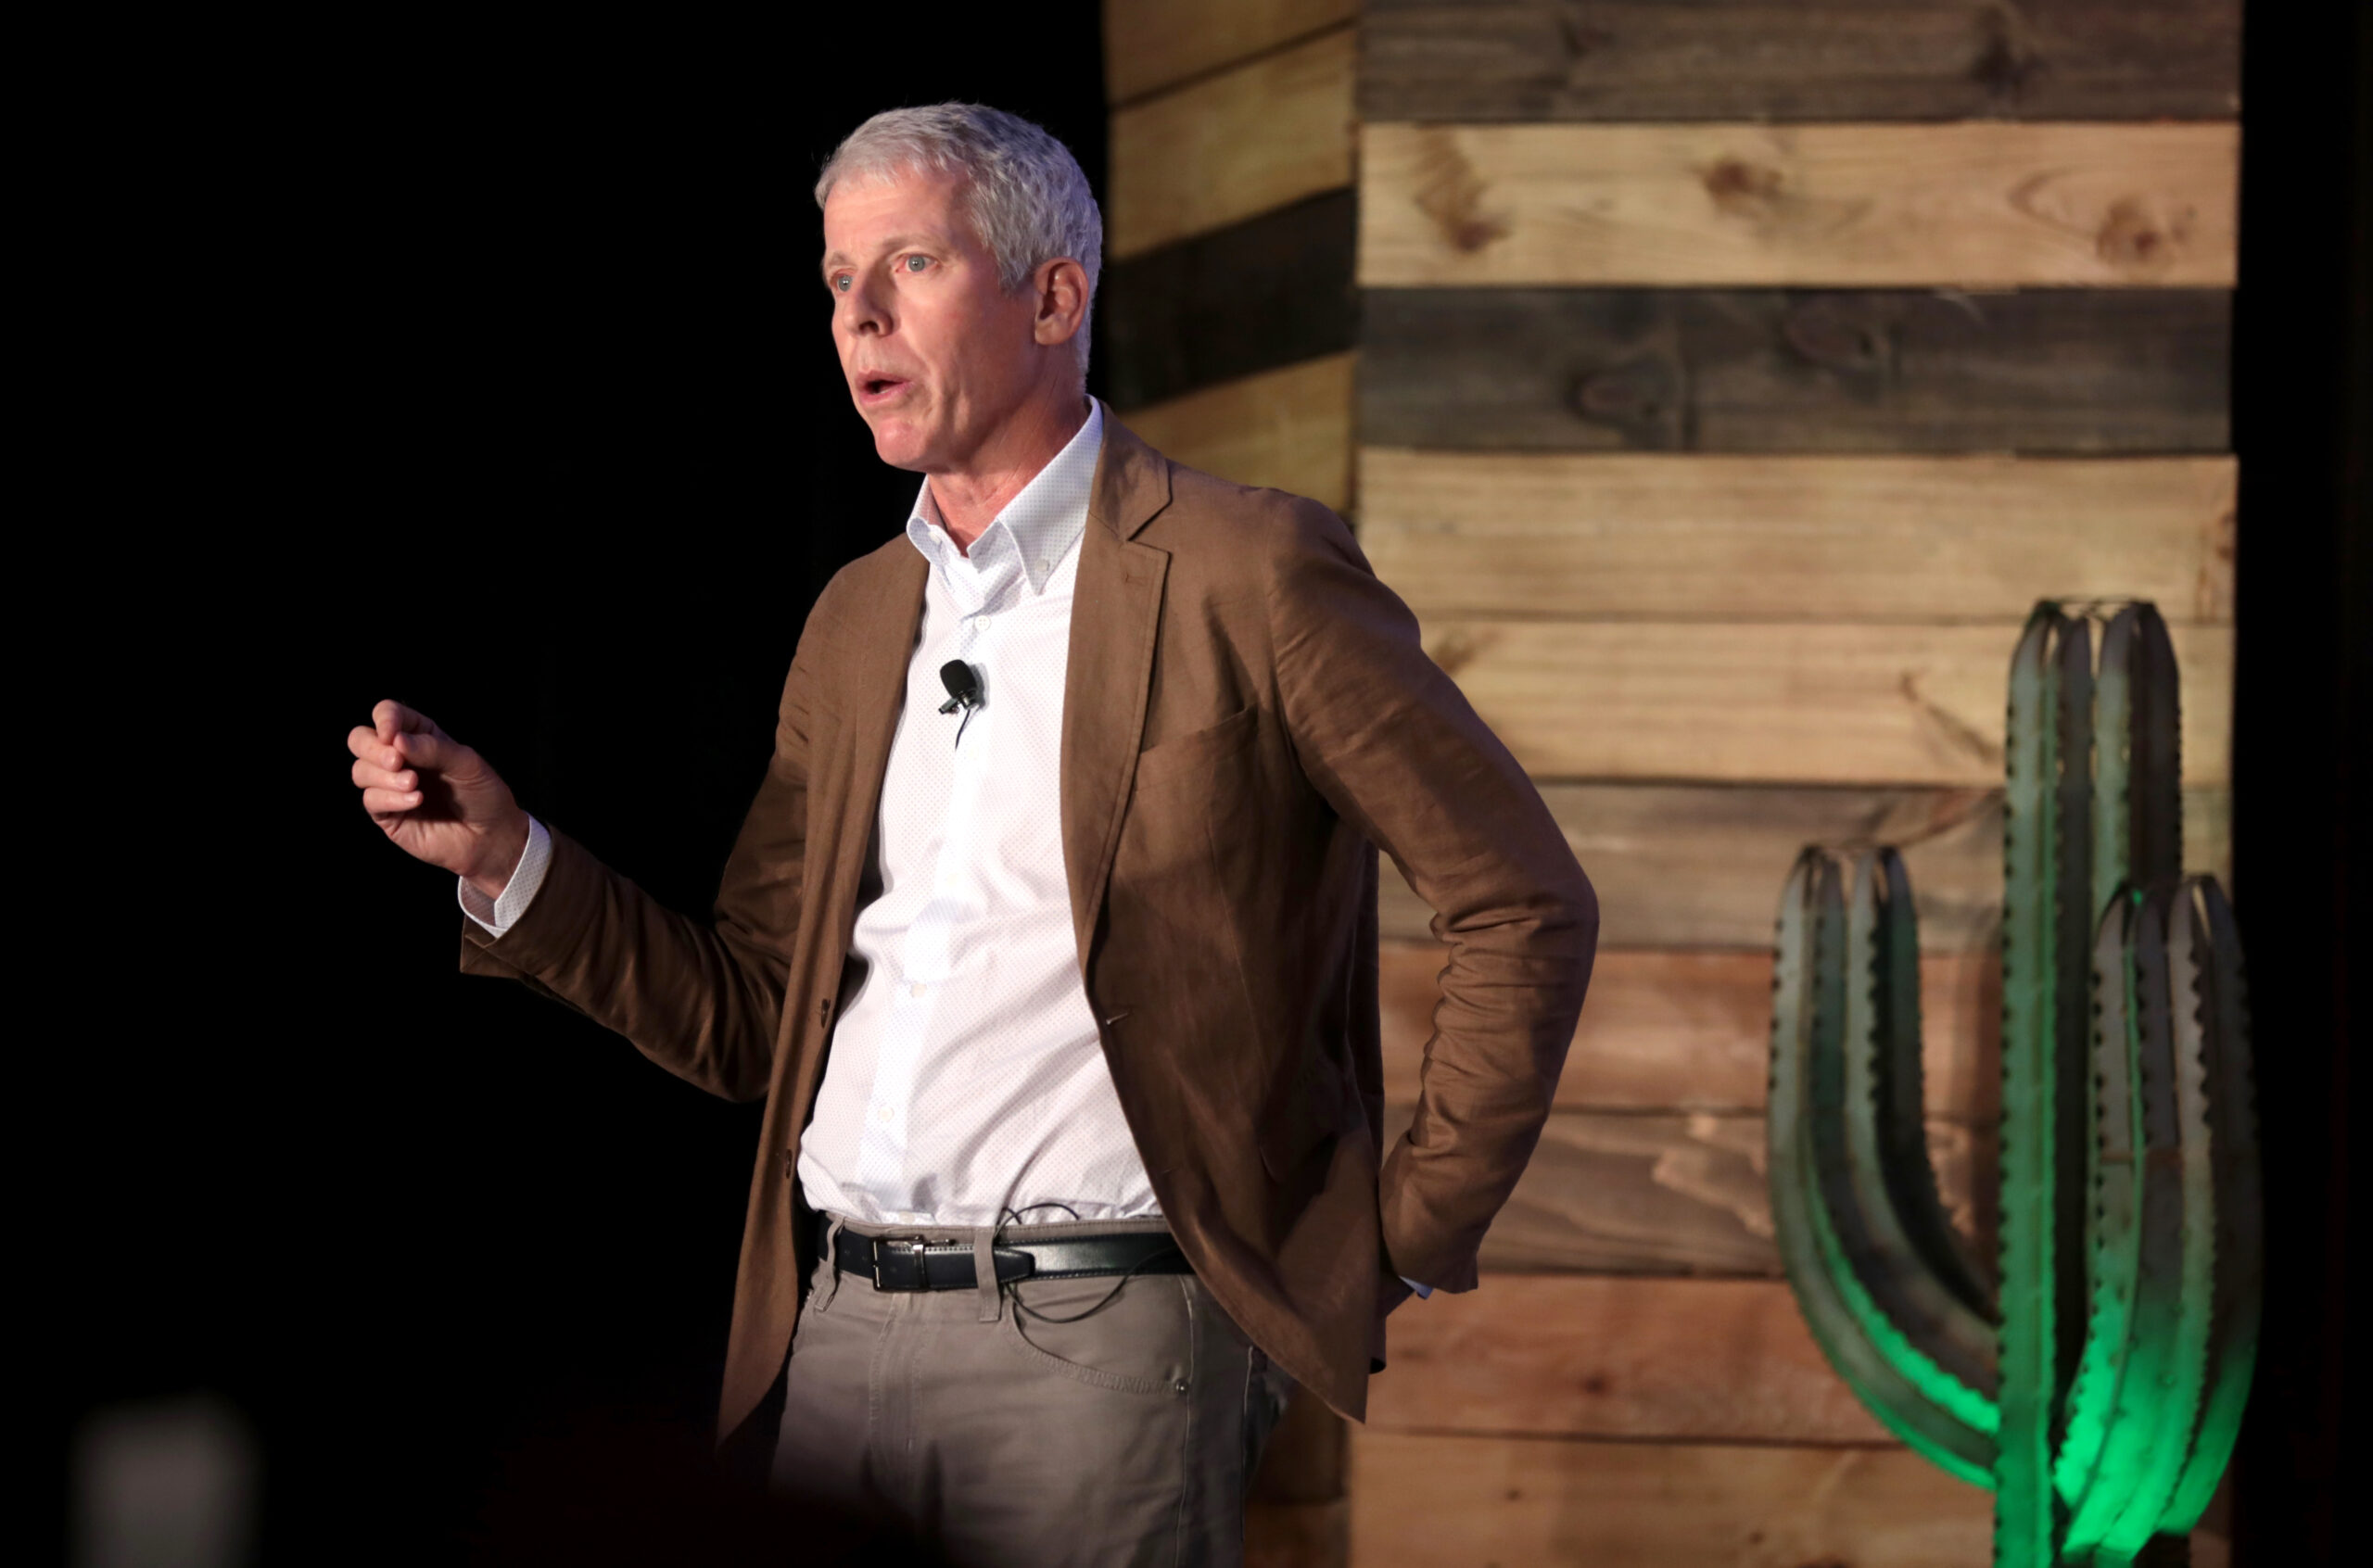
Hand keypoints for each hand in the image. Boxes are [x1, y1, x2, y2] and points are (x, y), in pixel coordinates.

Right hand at [348, 700, 529, 898]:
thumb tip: (395, 740)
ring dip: (383, 776)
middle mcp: (399, 758)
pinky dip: (391, 798)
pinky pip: (371, 800)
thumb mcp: (466, 763)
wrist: (491, 836)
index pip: (387, 714)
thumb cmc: (483, 794)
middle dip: (372, 748)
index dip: (385, 718)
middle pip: (360, 740)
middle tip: (397, 760)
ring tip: (414, 783)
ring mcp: (390, 787)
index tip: (392, 734)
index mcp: (419, 736)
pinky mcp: (388, 815)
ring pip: (360, 771)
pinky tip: (416, 801)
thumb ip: (432, 749)